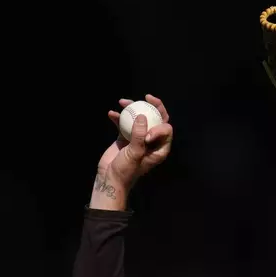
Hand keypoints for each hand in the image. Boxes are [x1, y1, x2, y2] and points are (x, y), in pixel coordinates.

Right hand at [90, 94, 172, 209]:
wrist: (109, 179)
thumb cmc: (126, 171)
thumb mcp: (135, 154)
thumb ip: (139, 136)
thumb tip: (143, 116)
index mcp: (160, 148)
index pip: (166, 129)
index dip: (159, 126)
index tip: (146, 135)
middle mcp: (151, 141)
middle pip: (156, 119)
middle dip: (153, 107)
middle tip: (147, 97)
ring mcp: (138, 138)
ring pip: (139, 119)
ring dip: (132, 109)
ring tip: (123, 102)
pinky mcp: (125, 138)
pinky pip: (124, 124)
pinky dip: (118, 118)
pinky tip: (111, 113)